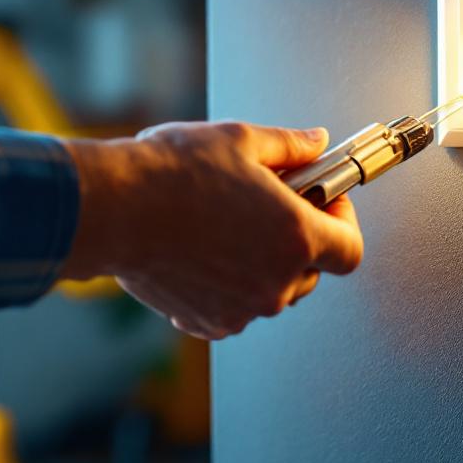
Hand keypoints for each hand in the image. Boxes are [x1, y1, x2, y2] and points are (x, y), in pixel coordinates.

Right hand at [64, 121, 362, 338]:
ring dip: (264, 263)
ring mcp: (242, 309)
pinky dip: (230, 286)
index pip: (350, 250)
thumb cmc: (172, 174)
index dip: (343, 223)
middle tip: (271, 206)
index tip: (324, 203)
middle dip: (299, 239)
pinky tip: (206, 252)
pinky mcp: (208, 322)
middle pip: (312, 271)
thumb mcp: (242, 140)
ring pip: (272, 290)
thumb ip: (291, 146)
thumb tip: (316, 141)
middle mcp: (275, 282)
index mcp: (295, 237)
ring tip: (231, 225)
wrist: (112, 209)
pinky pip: (237, 308)